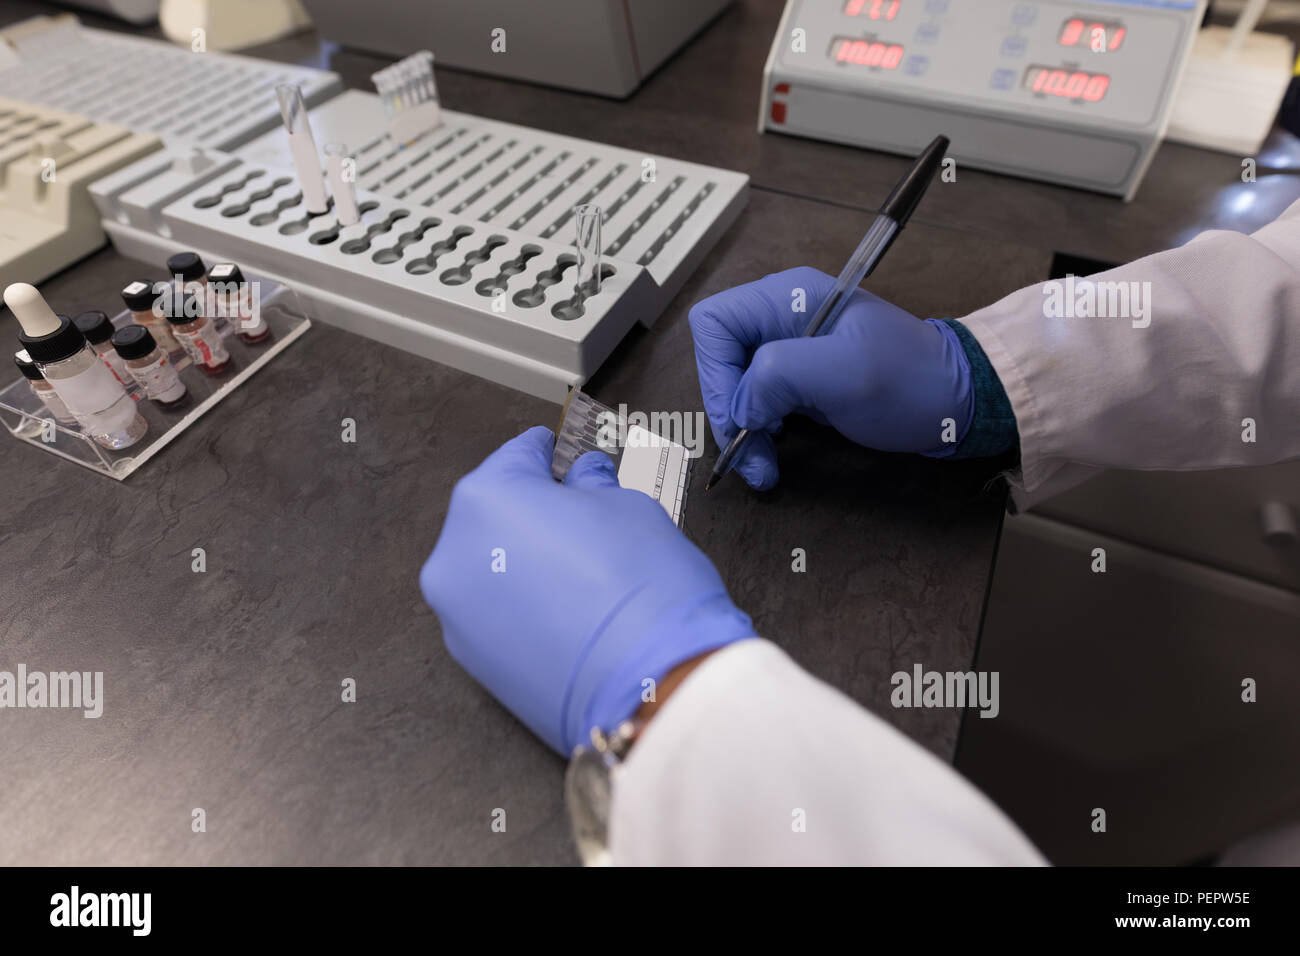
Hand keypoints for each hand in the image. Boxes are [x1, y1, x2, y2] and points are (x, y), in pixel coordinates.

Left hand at [420, 426, 754, 754]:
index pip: (518, 457)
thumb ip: (591, 485)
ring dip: (525, 561)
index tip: (566, 456)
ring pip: (491, 568)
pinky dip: (524, 606)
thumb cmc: (644, 585)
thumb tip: (582, 478)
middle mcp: (453, 554)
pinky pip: (496, 615)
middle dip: (534, 511)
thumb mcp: (628, 506)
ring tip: (580, 573)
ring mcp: (456, 615)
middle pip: (495, 515)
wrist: (654, 688)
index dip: (550, 454)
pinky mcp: (473, 663)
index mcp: (486, 498)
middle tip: (582, 517)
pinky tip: (569, 613)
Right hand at [689, 266, 973, 489]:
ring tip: (762, 467)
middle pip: (720, 360)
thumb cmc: (910, 380)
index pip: (714, 323)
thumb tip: (740, 405)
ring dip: (741, 432)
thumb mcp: (845, 372)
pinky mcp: (800, 381)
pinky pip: (758, 405)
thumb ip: (778, 375)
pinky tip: (772, 456)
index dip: (714, 371)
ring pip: (735, 389)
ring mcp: (790, 350)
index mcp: (788, 298)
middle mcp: (782, 318)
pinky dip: (758, 435)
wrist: (957, 402)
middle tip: (748, 456)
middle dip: (727, 412)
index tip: (738, 416)